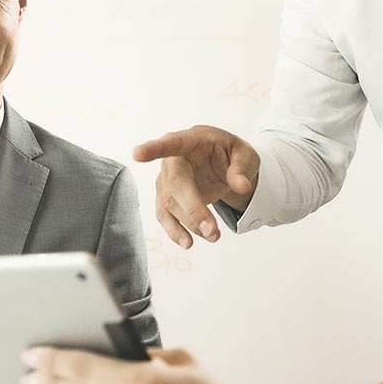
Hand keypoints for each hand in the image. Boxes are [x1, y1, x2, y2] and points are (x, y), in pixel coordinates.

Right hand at [132, 126, 259, 247]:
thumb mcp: (245, 154)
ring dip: (189, 224)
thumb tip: (241, 186)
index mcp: (190, 141)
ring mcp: (167, 181)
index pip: (171, 143)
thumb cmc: (229, 152)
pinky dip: (176, 231)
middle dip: (192, 209)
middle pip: (175, 185)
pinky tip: (188, 242)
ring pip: (169, 205)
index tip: (137, 153)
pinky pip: (166, 217)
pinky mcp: (167, 199)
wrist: (221, 163)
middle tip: (212, 230)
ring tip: (213, 236)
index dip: (153, 148)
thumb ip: (242, 168)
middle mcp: (173, 160)